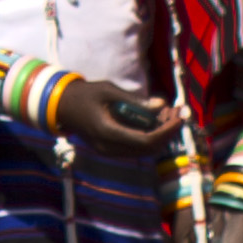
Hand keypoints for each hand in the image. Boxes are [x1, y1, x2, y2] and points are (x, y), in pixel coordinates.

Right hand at [45, 76, 170, 147]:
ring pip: (144, 150)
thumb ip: (135, 100)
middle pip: (149, 148)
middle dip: (168, 132)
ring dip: (161, 134)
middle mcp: (110, 148)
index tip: (180, 116)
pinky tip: (156, 120)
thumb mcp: (108, 91)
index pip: (146, 140)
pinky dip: (150, 136)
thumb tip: (161, 105)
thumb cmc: (84, 94)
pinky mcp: (110, 150)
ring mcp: (109, 151)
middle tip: (178, 112)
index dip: (167, 131)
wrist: (61, 107)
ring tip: (169, 114)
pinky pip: (136, 147)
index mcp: (108, 133)